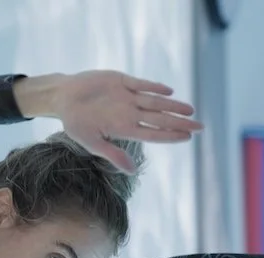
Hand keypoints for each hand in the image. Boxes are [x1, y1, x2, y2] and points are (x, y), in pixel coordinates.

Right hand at [53, 70, 203, 171]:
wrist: (63, 97)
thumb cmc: (75, 122)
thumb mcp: (90, 142)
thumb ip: (111, 153)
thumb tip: (132, 171)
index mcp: (123, 129)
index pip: (152, 134)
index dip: (169, 135)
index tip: (187, 138)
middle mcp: (129, 113)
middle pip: (159, 118)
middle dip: (179, 122)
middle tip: (200, 127)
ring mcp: (127, 97)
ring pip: (154, 102)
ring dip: (172, 106)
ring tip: (190, 110)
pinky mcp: (121, 81)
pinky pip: (140, 84)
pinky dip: (153, 87)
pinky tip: (168, 92)